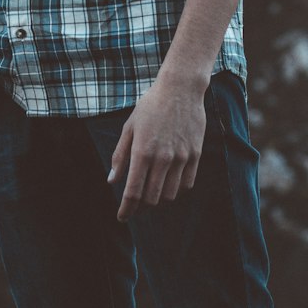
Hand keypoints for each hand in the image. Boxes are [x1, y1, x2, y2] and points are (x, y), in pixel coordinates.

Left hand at [107, 76, 206, 220]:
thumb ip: (120, 156)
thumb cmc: (150, 106)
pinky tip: (168, 186)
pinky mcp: (195, 155)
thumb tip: (112, 181)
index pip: (133, 192)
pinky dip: (176, 191)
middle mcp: (163, 159)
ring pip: (170, 195)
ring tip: (151, 195)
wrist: (180, 89)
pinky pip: (186, 185)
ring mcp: (181, 158)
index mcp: (142, 152)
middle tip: (135, 205)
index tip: (122, 217)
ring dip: (158, 200)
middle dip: (140, 207)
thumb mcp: (129, 127)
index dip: (126, 209)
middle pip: (151, 198)